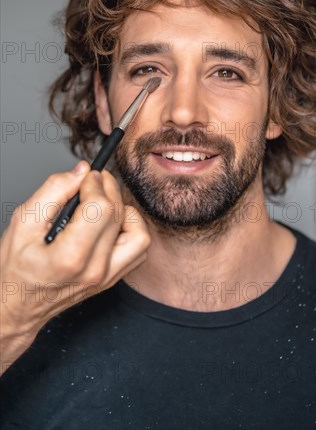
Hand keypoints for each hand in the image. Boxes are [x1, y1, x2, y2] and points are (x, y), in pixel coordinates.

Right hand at [0, 161, 149, 373]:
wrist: (16, 305)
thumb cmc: (15, 268)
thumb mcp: (23, 221)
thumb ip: (54, 190)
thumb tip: (81, 171)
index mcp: (70, 257)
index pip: (101, 207)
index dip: (95, 183)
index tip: (85, 177)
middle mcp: (94, 270)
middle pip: (119, 214)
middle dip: (108, 189)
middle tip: (92, 182)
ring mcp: (107, 277)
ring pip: (138, 232)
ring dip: (124, 211)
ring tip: (102, 206)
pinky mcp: (113, 279)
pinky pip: (138, 249)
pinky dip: (129, 230)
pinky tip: (108, 224)